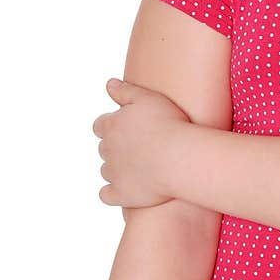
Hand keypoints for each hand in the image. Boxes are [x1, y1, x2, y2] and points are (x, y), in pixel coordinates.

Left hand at [93, 78, 187, 208]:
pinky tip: (126, 191)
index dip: (112, 127)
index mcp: (111, 125)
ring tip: (140, 169)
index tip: (129, 129)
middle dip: (117, 148)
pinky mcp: (121, 193)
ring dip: (117, 169)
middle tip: (140, 149)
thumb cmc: (169, 124)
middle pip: (104, 148)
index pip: (100, 125)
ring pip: (106, 171)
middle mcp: (107, 149)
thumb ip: (125, 91)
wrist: (179, 157)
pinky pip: (107, 195)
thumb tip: (108, 84)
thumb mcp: (148, 98)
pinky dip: (113, 193)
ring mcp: (113, 172)